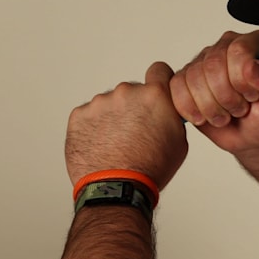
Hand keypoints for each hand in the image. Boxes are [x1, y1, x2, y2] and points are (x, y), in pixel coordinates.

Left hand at [65, 62, 187, 189]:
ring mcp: (100, 103)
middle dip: (134, 107)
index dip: (159, 82)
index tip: (157, 93)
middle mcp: (126, 92)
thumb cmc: (150, 168)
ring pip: (110, 104)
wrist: (117, 188)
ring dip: (113, 118)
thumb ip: (172, 117)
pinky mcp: (79, 115)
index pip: (159, 70)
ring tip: (117, 144)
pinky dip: (94, 127)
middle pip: (132, 92)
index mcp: (155, 95)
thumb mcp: (179, 141)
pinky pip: (90, 116)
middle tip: (136, 132)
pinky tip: (102, 146)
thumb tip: (167, 112)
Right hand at [171, 31, 258, 198]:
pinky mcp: (185, 76)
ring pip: (193, 77)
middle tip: (240, 110)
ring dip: (210, 107)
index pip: (238, 51)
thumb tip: (253, 67)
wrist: (253, 134)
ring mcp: (204, 59)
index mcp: (256, 42)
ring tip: (227, 115)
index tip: (253, 97)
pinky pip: (176, 87)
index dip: (242, 81)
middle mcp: (228, 44)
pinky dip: (190, 109)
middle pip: (212, 65)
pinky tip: (206, 117)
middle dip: (226, 97)